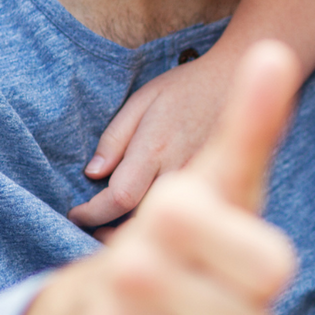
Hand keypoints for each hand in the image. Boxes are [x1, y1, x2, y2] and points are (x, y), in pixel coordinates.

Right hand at [5, 42, 301, 314]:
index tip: (232, 254)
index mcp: (172, 210)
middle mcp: (132, 266)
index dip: (266, 271)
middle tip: (209, 297)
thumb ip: (253, 121)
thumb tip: (276, 54)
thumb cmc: (185, 234)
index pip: (275, 270)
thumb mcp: (223, 177)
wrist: (96, 303)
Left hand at [71, 49, 248, 227]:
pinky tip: (152, 224)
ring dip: (137, 233)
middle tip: (91, 229)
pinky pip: (188, 216)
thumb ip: (115, 138)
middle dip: (109, 231)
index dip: (92, 213)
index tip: (76, 214)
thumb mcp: (142, 100)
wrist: (238, 81)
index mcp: (155, 149)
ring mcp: (202, 184)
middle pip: (140, 220)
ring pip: (165, 224)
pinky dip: (165, 224)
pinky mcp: (220, 189)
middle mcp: (179, 171)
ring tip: (114, 233)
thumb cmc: (186, 88)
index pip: (118, 198)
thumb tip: (92, 174)